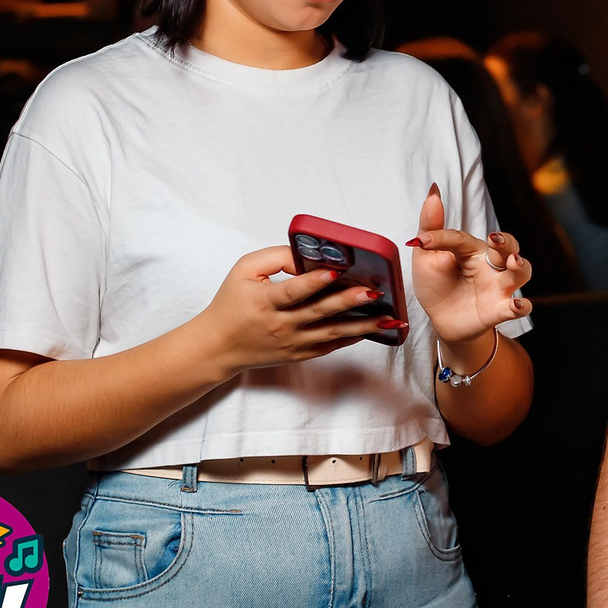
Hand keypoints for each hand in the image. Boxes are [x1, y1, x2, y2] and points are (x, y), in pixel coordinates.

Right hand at [192, 246, 393, 377]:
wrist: (218, 347)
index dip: (313, 282)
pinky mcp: (301, 354)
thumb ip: (275, 257)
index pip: (292, 291)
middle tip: (375, 291)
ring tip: (388, 316)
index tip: (335, 271)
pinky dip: (353, 337)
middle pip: (319, 312)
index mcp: (264, 302)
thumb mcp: (244, 271)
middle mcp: (281, 325)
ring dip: (363, 325)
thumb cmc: (231, 303)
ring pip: (332, 333)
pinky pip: (332, 345)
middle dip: (349, 301)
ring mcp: (293, 343)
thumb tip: (308, 253)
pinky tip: (375, 328)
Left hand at [407, 183, 532, 344]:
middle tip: (495, 238)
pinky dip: (521, 306)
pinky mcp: (500, 310)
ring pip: (521, 272)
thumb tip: (433, 190)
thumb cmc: (437, 285)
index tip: (422, 241)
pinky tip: (516, 304)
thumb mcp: (426, 257)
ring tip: (514, 263)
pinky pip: (517, 307)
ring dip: (520, 266)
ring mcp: (498, 287)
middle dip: (506, 241)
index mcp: (471, 249)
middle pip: (508, 246)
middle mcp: (490, 264)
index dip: (442, 238)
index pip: (462, 238)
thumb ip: (430, 227)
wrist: (440, 321)